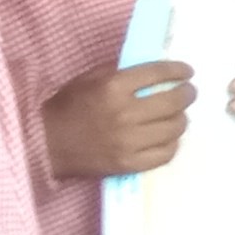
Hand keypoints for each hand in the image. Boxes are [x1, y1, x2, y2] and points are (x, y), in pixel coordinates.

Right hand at [42, 60, 193, 177]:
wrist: (45, 144)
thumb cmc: (67, 107)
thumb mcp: (90, 78)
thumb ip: (121, 71)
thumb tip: (155, 69)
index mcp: (113, 87)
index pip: (159, 73)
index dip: (179, 71)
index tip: (187, 72)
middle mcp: (125, 113)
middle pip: (174, 101)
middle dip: (187, 94)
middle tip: (188, 92)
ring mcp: (128, 142)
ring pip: (174, 128)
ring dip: (181, 118)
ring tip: (178, 115)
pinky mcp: (129, 164)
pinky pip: (165, 154)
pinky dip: (172, 143)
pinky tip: (168, 137)